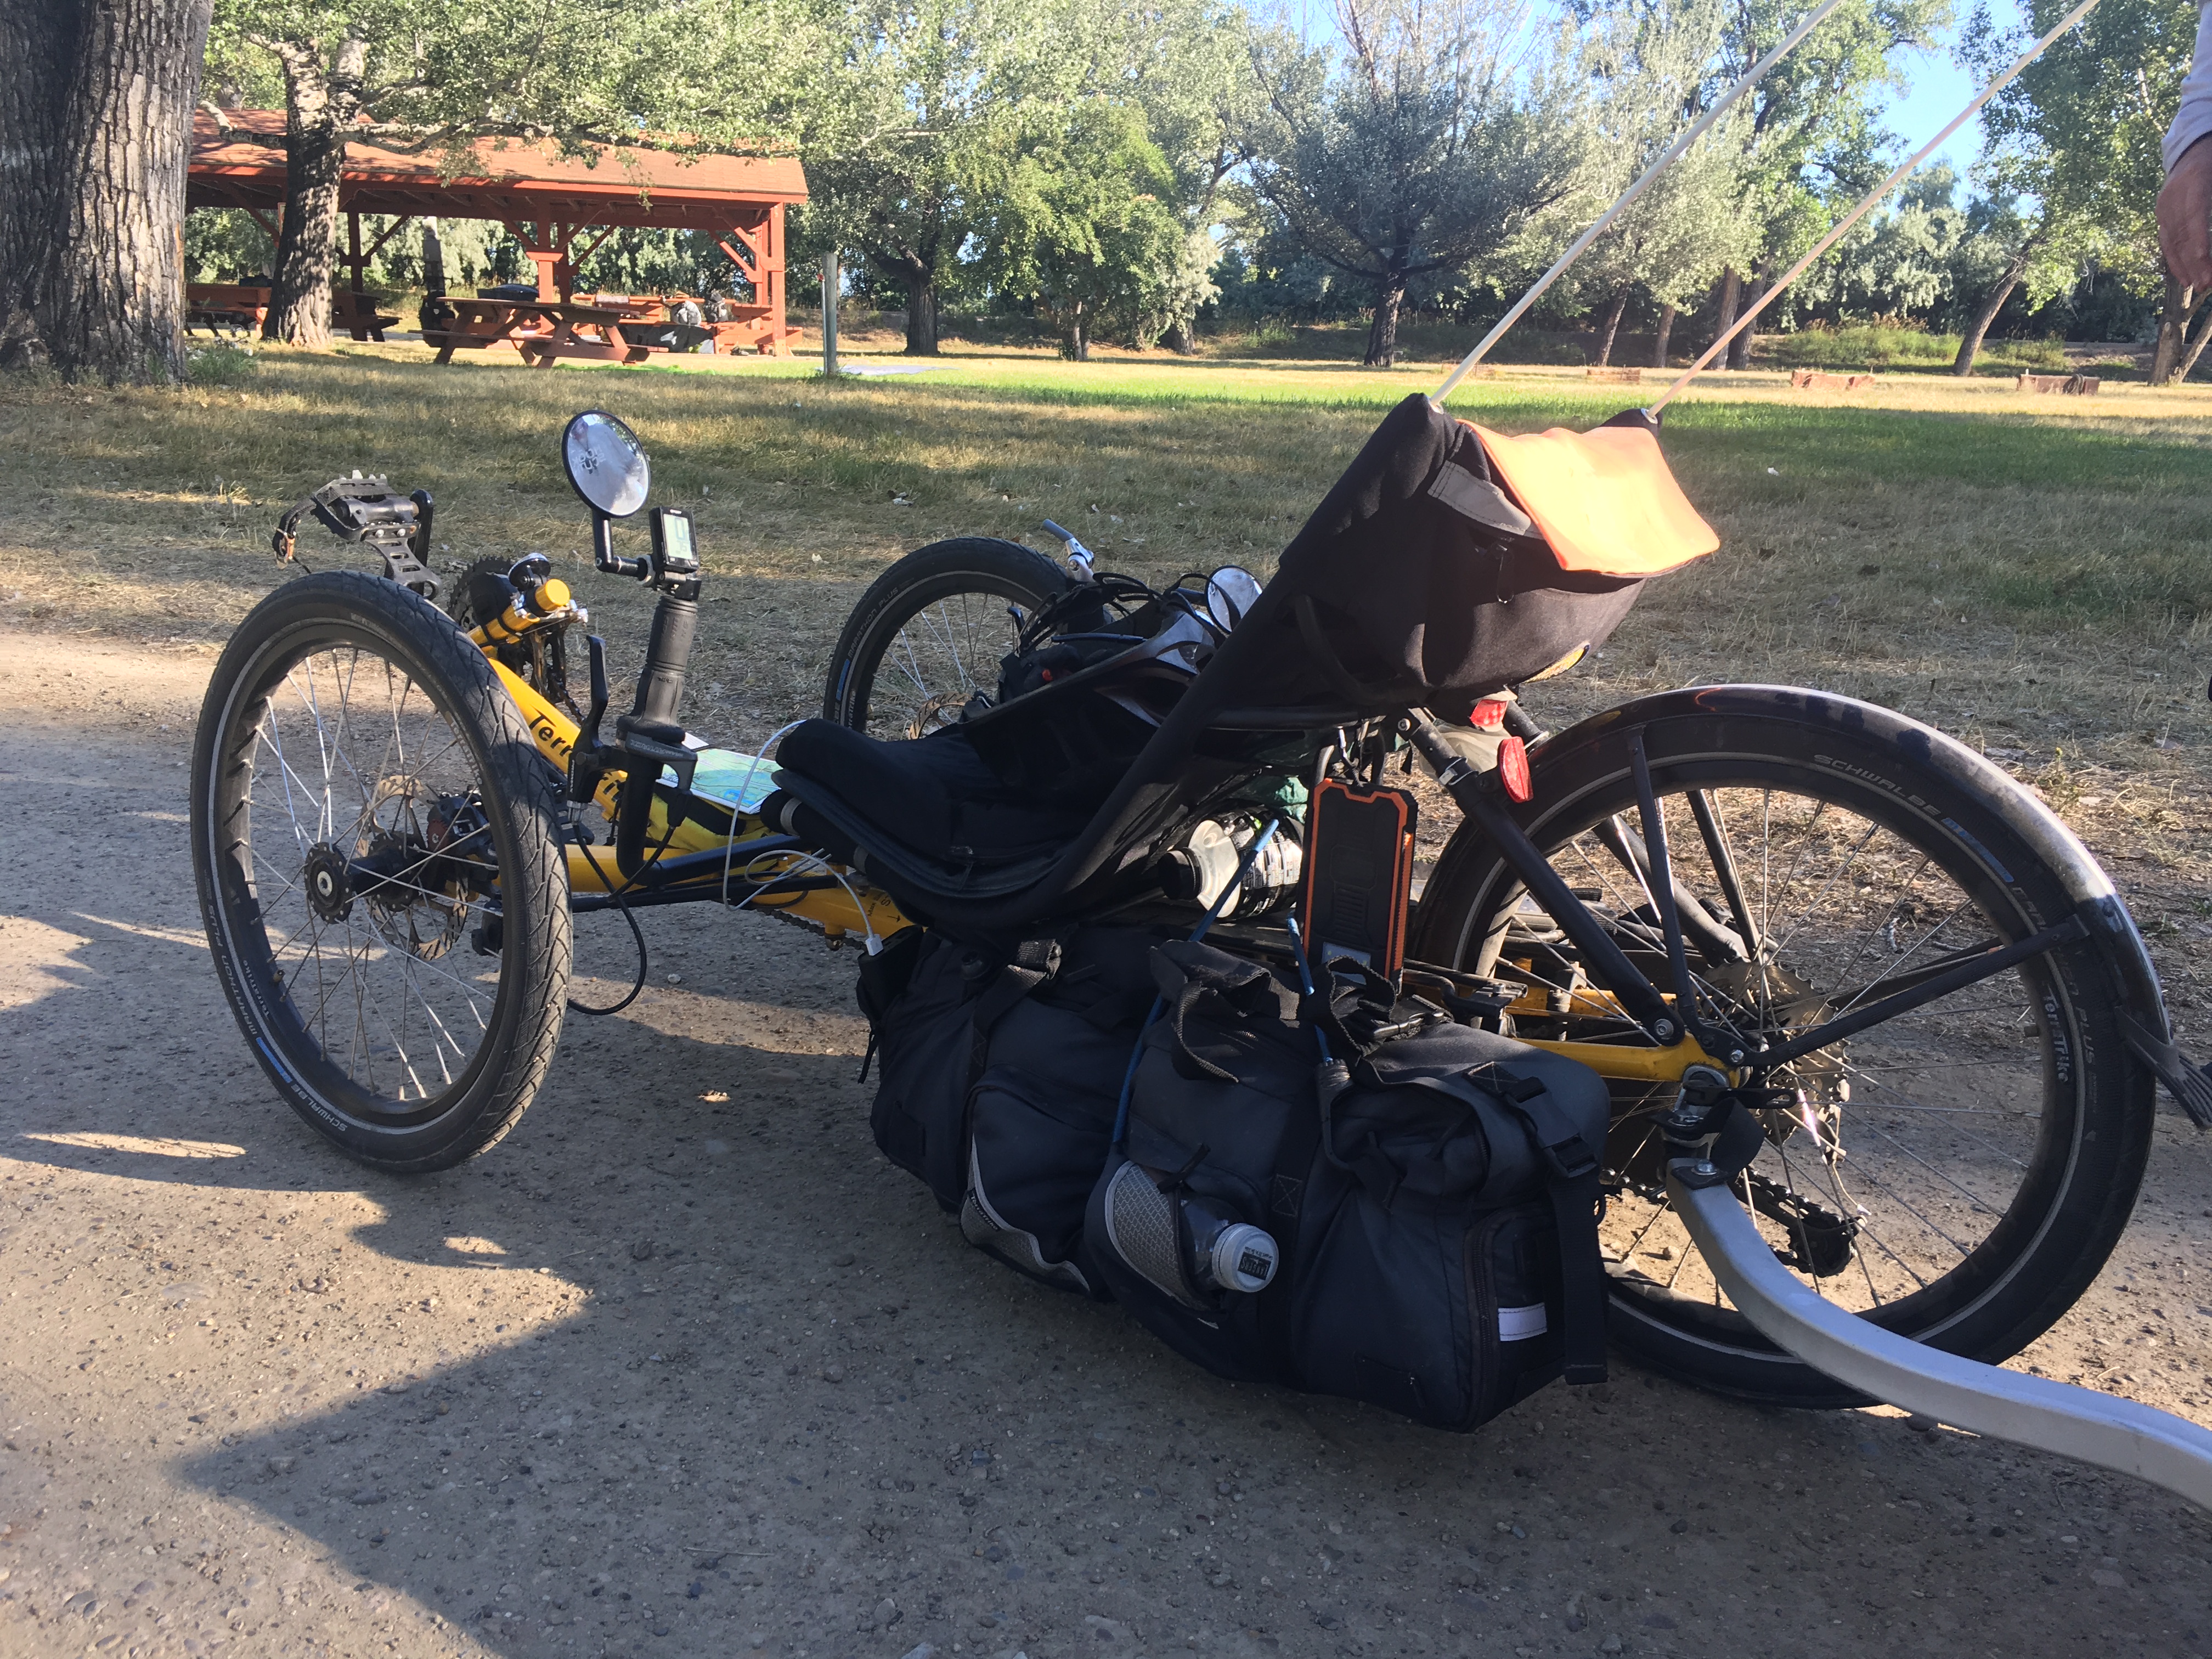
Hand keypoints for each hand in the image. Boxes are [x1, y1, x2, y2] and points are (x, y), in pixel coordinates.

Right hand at [2159, 135, 2211, 290]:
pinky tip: (2182, 276)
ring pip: (2172, 240)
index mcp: (2195, 181)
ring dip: (2184, 265)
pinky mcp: (2161, 213)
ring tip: (2195, 285)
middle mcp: (2174, 196)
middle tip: (2206, 283)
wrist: (2193, 146)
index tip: (2204, 260)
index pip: (2194, 215)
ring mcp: (2164, 205)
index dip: (2198, 239)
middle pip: (2182, 233)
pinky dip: (2174, 259)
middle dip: (2194, 260)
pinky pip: (2166, 240)